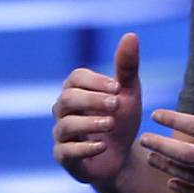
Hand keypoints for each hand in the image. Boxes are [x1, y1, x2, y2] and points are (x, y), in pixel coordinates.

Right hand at [52, 30, 143, 186]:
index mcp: (77, 90)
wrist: (122, 156)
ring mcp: (61, 134)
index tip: (118, 88)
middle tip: (117, 104)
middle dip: (93, 100)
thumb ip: (127, 66)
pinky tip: (103, 145)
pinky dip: (84, 148)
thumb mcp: (127, 93)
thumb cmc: (121, 119)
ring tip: (111, 124)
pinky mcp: (64, 157)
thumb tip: (131, 34)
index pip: (76, 77)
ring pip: (66, 125)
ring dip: (90, 123)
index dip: (96, 81)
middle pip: (68, 98)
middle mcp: (64, 110)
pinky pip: (65, 151)